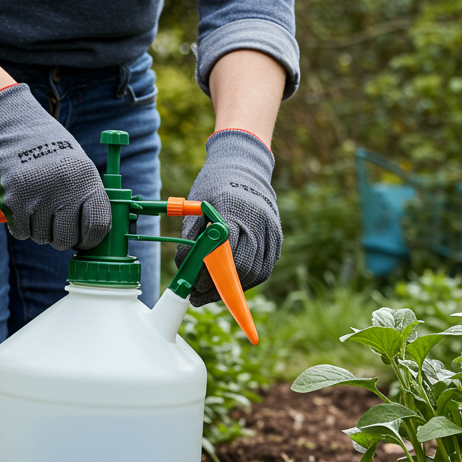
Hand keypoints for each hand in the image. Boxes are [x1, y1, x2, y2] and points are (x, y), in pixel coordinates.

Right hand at [0, 85, 109, 249]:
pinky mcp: (14, 201)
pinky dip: (21, 226)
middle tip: (57, 226)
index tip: (84, 240)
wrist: (17, 129)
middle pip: (67, 239)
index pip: (98, 226)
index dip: (91, 239)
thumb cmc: (53, 154)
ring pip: (42, 238)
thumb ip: (89, 200)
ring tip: (38, 206)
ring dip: (40, 230)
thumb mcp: (81, 169)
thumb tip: (94, 237)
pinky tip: (23, 206)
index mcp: (87, 180)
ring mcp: (38, 196)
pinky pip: (21, 232)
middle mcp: (65, 189)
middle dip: (62, 238)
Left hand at [176, 129, 281, 305]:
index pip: (224, 254)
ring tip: (213, 293)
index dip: (209, 276)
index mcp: (232, 210)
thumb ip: (191, 239)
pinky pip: (266, 267)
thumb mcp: (196, 208)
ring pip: (256, 272)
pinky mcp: (277, 236)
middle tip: (200, 295)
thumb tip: (184, 270)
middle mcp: (256, 220)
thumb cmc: (214, 185)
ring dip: (234, 289)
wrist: (244, 166)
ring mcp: (270, 229)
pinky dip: (248, 280)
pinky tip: (232, 283)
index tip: (194, 288)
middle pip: (242, 267)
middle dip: (219, 288)